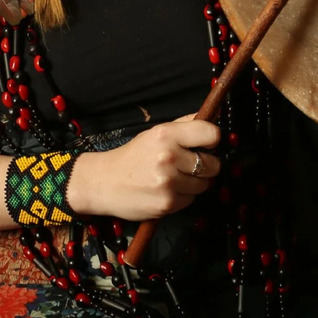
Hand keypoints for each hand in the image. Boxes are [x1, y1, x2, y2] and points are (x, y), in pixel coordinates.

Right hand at [65, 115, 222, 220]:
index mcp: (165, 134)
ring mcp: (169, 182)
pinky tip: (165, 191)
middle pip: (213, 164)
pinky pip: (191, 200)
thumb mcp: (154, 134)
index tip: (205, 144)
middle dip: (205, 166)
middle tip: (187, 165)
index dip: (212, 140)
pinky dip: (182, 197)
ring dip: (193, 183)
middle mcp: (169, 157)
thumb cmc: (131, 157)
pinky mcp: (168, 203)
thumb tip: (211, 113)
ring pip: (204, 184)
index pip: (210, 134)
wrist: (103, 183)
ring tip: (172, 178)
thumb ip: (183, 125)